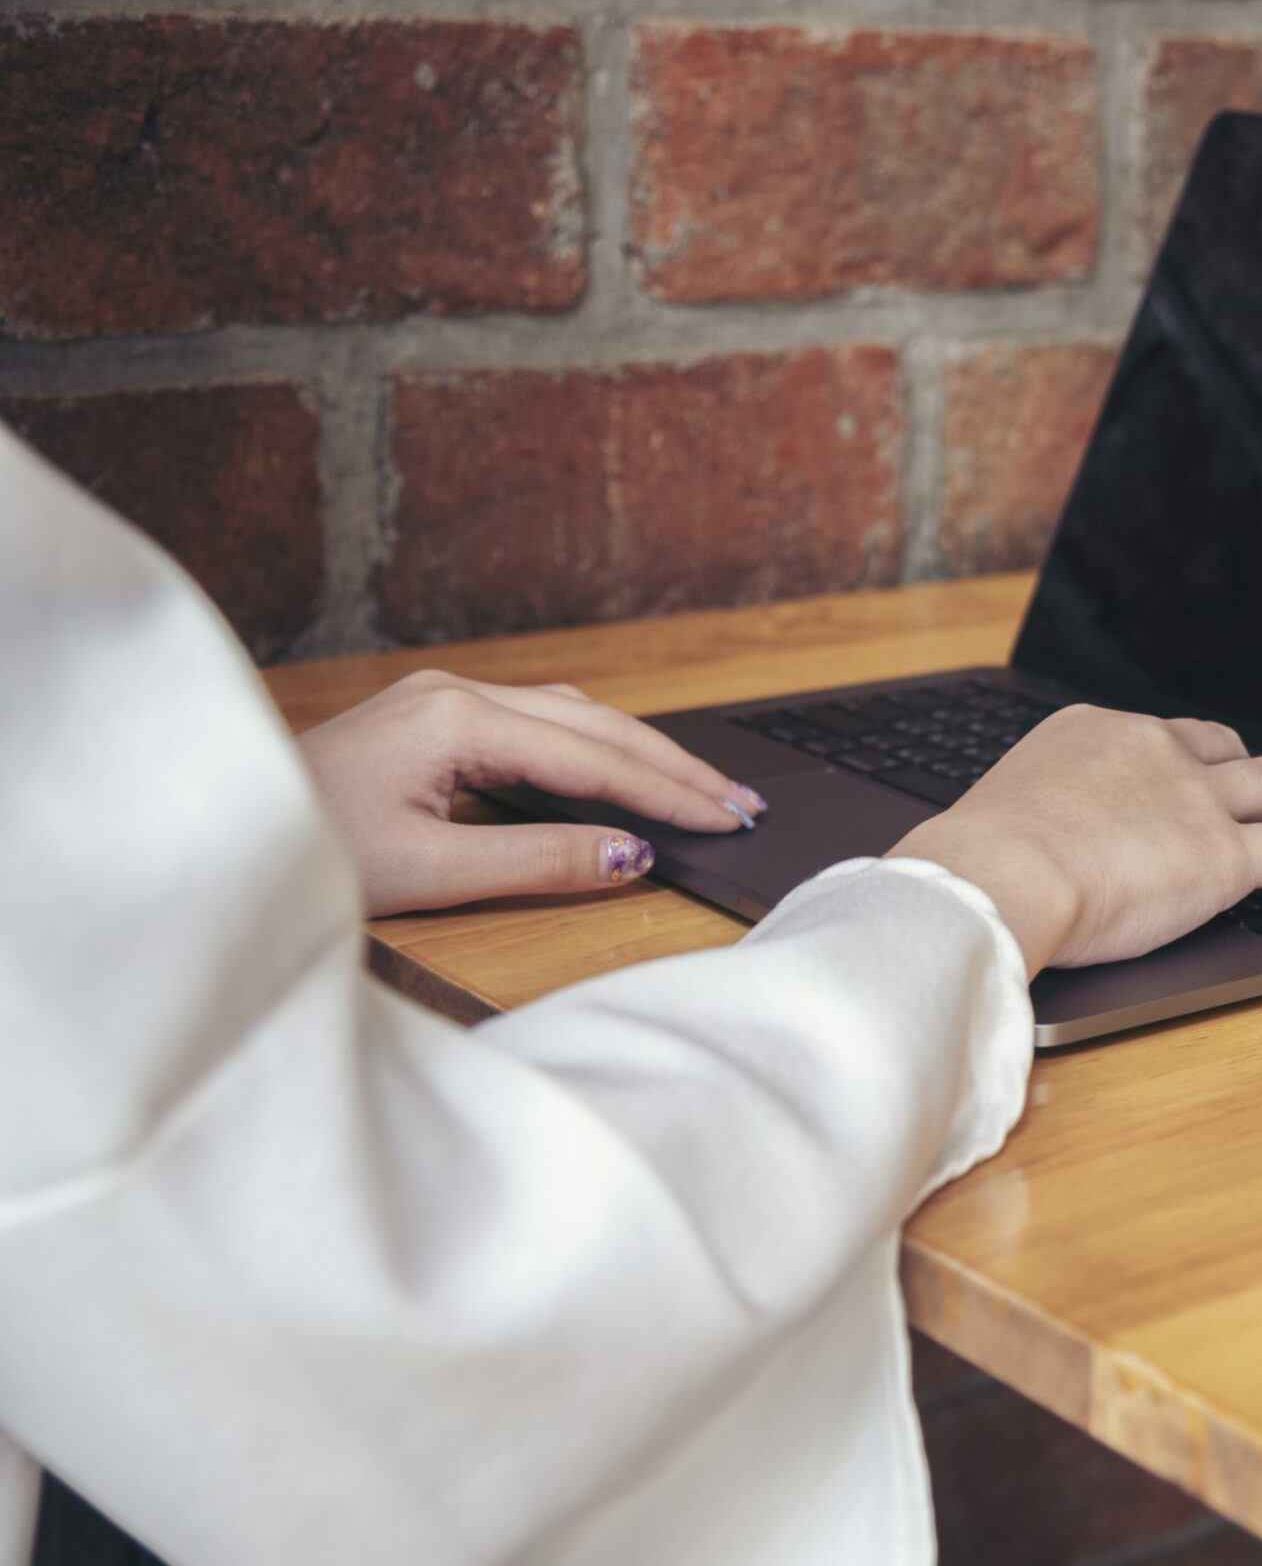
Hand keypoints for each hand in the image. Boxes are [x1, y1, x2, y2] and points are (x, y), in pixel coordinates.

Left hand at [297, 670, 767, 916]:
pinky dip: (595, 747)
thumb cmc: (305, 850)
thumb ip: (539, 859)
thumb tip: (629, 854)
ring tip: (698, 788)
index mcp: (458, 718)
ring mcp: (441, 699)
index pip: (595, 758)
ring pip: (572, 715)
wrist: (216, 829)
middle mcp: (455, 692)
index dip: (669, 794)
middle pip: (597, 723)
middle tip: (741, 802)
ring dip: (639, 751)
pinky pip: (539, 721)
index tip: (728, 820)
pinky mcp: (431, 717)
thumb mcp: (430, 873)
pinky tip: (620, 769)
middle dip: (674, 766)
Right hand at [888, 705, 1261, 972]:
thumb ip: (1041, 811)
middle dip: (1252, 771)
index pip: (1161, 736)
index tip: (1197, 771)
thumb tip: (1031, 840)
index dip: (1190, 757)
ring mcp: (1196, 802)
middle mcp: (1155, 752)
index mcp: (1096, 732)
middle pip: (1226, 749)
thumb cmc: (982, 857)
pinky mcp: (1226, 857)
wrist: (1000, 874)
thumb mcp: (1010, 805)